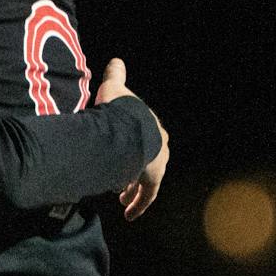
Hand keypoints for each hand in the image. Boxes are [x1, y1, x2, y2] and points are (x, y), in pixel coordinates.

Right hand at [95, 58, 169, 221]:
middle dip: (135, 172)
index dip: (134, 150)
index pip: (146, 140)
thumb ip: (116, 78)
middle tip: (123, 183)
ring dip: (134, 189)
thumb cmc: (122, 110)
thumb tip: (116, 61)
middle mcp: (159, 147)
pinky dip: (138, 205)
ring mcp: (157, 164)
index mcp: (152, 128)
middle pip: (147, 162)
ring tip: (122, 198)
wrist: (131, 128)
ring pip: (146, 181)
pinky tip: (128, 214)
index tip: (124, 158)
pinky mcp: (152, 180)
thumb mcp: (116, 91)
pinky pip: (146, 196)